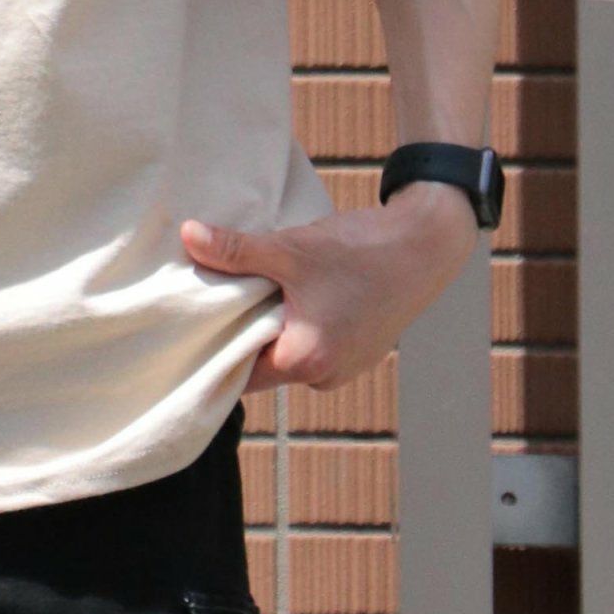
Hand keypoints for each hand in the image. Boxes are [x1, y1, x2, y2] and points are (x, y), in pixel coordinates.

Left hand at [180, 185, 480, 394]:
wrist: (426, 245)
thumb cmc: (360, 251)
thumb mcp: (289, 248)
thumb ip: (235, 250)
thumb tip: (188, 236)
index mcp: (305, 362)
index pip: (239, 371)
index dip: (213, 345)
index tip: (192, 319)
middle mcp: (325, 376)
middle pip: (262, 362)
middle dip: (241, 329)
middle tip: (218, 293)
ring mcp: (346, 365)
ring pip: (288, 350)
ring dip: (271, 322)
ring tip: (256, 286)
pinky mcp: (358, 348)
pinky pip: (312, 342)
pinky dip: (297, 320)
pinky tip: (292, 289)